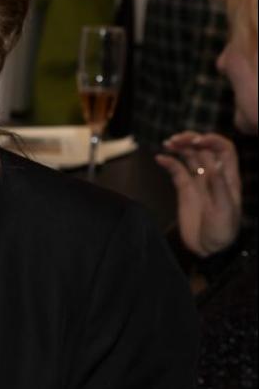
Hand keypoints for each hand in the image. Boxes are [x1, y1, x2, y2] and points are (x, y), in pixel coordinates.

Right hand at [156, 133, 241, 255]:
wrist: (209, 249)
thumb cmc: (223, 231)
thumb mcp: (224, 209)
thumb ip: (219, 186)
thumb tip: (214, 164)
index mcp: (228, 177)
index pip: (223, 149)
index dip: (212, 140)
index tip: (197, 140)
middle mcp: (213, 175)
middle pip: (204, 149)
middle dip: (191, 139)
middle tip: (178, 139)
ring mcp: (198, 182)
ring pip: (189, 156)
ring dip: (179, 147)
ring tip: (168, 143)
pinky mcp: (184, 190)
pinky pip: (176, 171)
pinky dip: (168, 162)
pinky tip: (159, 158)